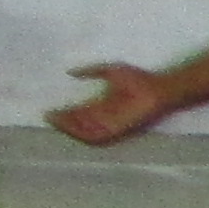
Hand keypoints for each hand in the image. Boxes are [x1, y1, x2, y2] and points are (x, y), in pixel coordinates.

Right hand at [47, 62, 166, 144]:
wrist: (159, 88)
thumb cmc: (139, 79)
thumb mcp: (110, 71)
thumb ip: (91, 71)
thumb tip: (70, 72)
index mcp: (104, 106)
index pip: (80, 113)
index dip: (65, 113)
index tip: (50, 110)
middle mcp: (106, 118)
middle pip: (80, 124)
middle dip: (64, 122)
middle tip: (49, 117)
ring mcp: (112, 125)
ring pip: (86, 132)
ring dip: (71, 128)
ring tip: (57, 122)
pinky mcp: (119, 130)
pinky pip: (98, 136)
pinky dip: (85, 134)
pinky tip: (73, 129)